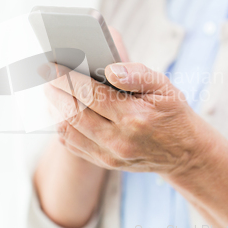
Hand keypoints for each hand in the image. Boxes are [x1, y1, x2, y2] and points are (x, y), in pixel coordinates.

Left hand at [44, 60, 209, 175]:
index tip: (51, 65)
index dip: (67, 78)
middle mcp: (119, 139)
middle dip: (55, 91)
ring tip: (50, 89)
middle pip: (74, 112)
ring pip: (69, 130)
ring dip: (55, 108)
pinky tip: (60, 111)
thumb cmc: (172, 113)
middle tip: (44, 75)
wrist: (183, 152)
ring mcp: (110, 155)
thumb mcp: (164, 87)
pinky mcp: (105, 162)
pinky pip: (73, 145)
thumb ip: (137, 74)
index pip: (90, 94)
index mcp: (134, 116)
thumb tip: (109, 68)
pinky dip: (62, 126)